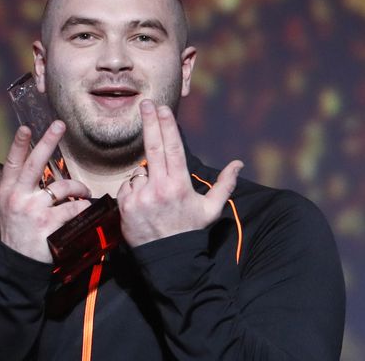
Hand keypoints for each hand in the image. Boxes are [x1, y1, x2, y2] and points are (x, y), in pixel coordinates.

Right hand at [0, 121, 90, 262]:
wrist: (17, 264)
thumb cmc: (17, 232)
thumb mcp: (10, 208)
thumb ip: (21, 189)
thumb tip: (39, 170)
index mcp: (7, 191)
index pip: (12, 162)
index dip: (19, 144)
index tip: (26, 128)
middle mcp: (18, 197)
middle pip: (35, 163)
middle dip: (48, 141)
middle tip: (59, 125)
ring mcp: (33, 210)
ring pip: (63, 187)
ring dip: (79, 187)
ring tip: (85, 191)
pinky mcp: (48, 224)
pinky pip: (73, 209)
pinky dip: (82, 208)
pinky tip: (85, 210)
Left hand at [116, 100, 242, 246]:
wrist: (169, 260)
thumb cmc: (190, 232)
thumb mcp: (211, 210)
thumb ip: (225, 184)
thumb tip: (239, 163)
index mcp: (180, 185)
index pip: (173, 148)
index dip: (167, 125)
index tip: (163, 108)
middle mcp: (160, 187)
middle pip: (153, 146)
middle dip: (149, 121)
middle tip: (145, 103)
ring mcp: (141, 196)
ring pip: (139, 171)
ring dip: (144, 175)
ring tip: (154, 198)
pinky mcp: (125, 205)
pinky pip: (127, 186)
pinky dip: (133, 190)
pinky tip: (143, 204)